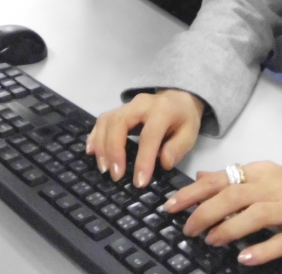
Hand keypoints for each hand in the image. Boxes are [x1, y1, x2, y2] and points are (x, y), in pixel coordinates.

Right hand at [86, 90, 203, 187]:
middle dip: (114, 150)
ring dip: (102, 146)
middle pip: (119, 123)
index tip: (139, 182)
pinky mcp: (117, 110)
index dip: (143, 160)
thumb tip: (163, 162)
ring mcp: (126, 105)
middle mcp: (140, 104)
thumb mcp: (190, 133)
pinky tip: (91, 152)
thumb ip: (178, 148)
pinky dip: (94, 136)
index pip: (149, 135)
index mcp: (162, 110)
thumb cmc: (183, 119)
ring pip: (107, 121)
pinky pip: (101, 121)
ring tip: (104, 169)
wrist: (177, 98)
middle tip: (115, 175)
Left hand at [162, 162, 281, 266]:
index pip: (221, 178)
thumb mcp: (267, 176)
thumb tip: (201, 176)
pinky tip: (244, 258)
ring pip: (255, 215)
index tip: (171, 205)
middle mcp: (274, 187)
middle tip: (187, 228)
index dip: (193, 191)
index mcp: (262, 172)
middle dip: (205, 211)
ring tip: (210, 240)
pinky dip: (261, 249)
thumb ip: (234, 177)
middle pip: (234, 195)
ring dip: (229, 228)